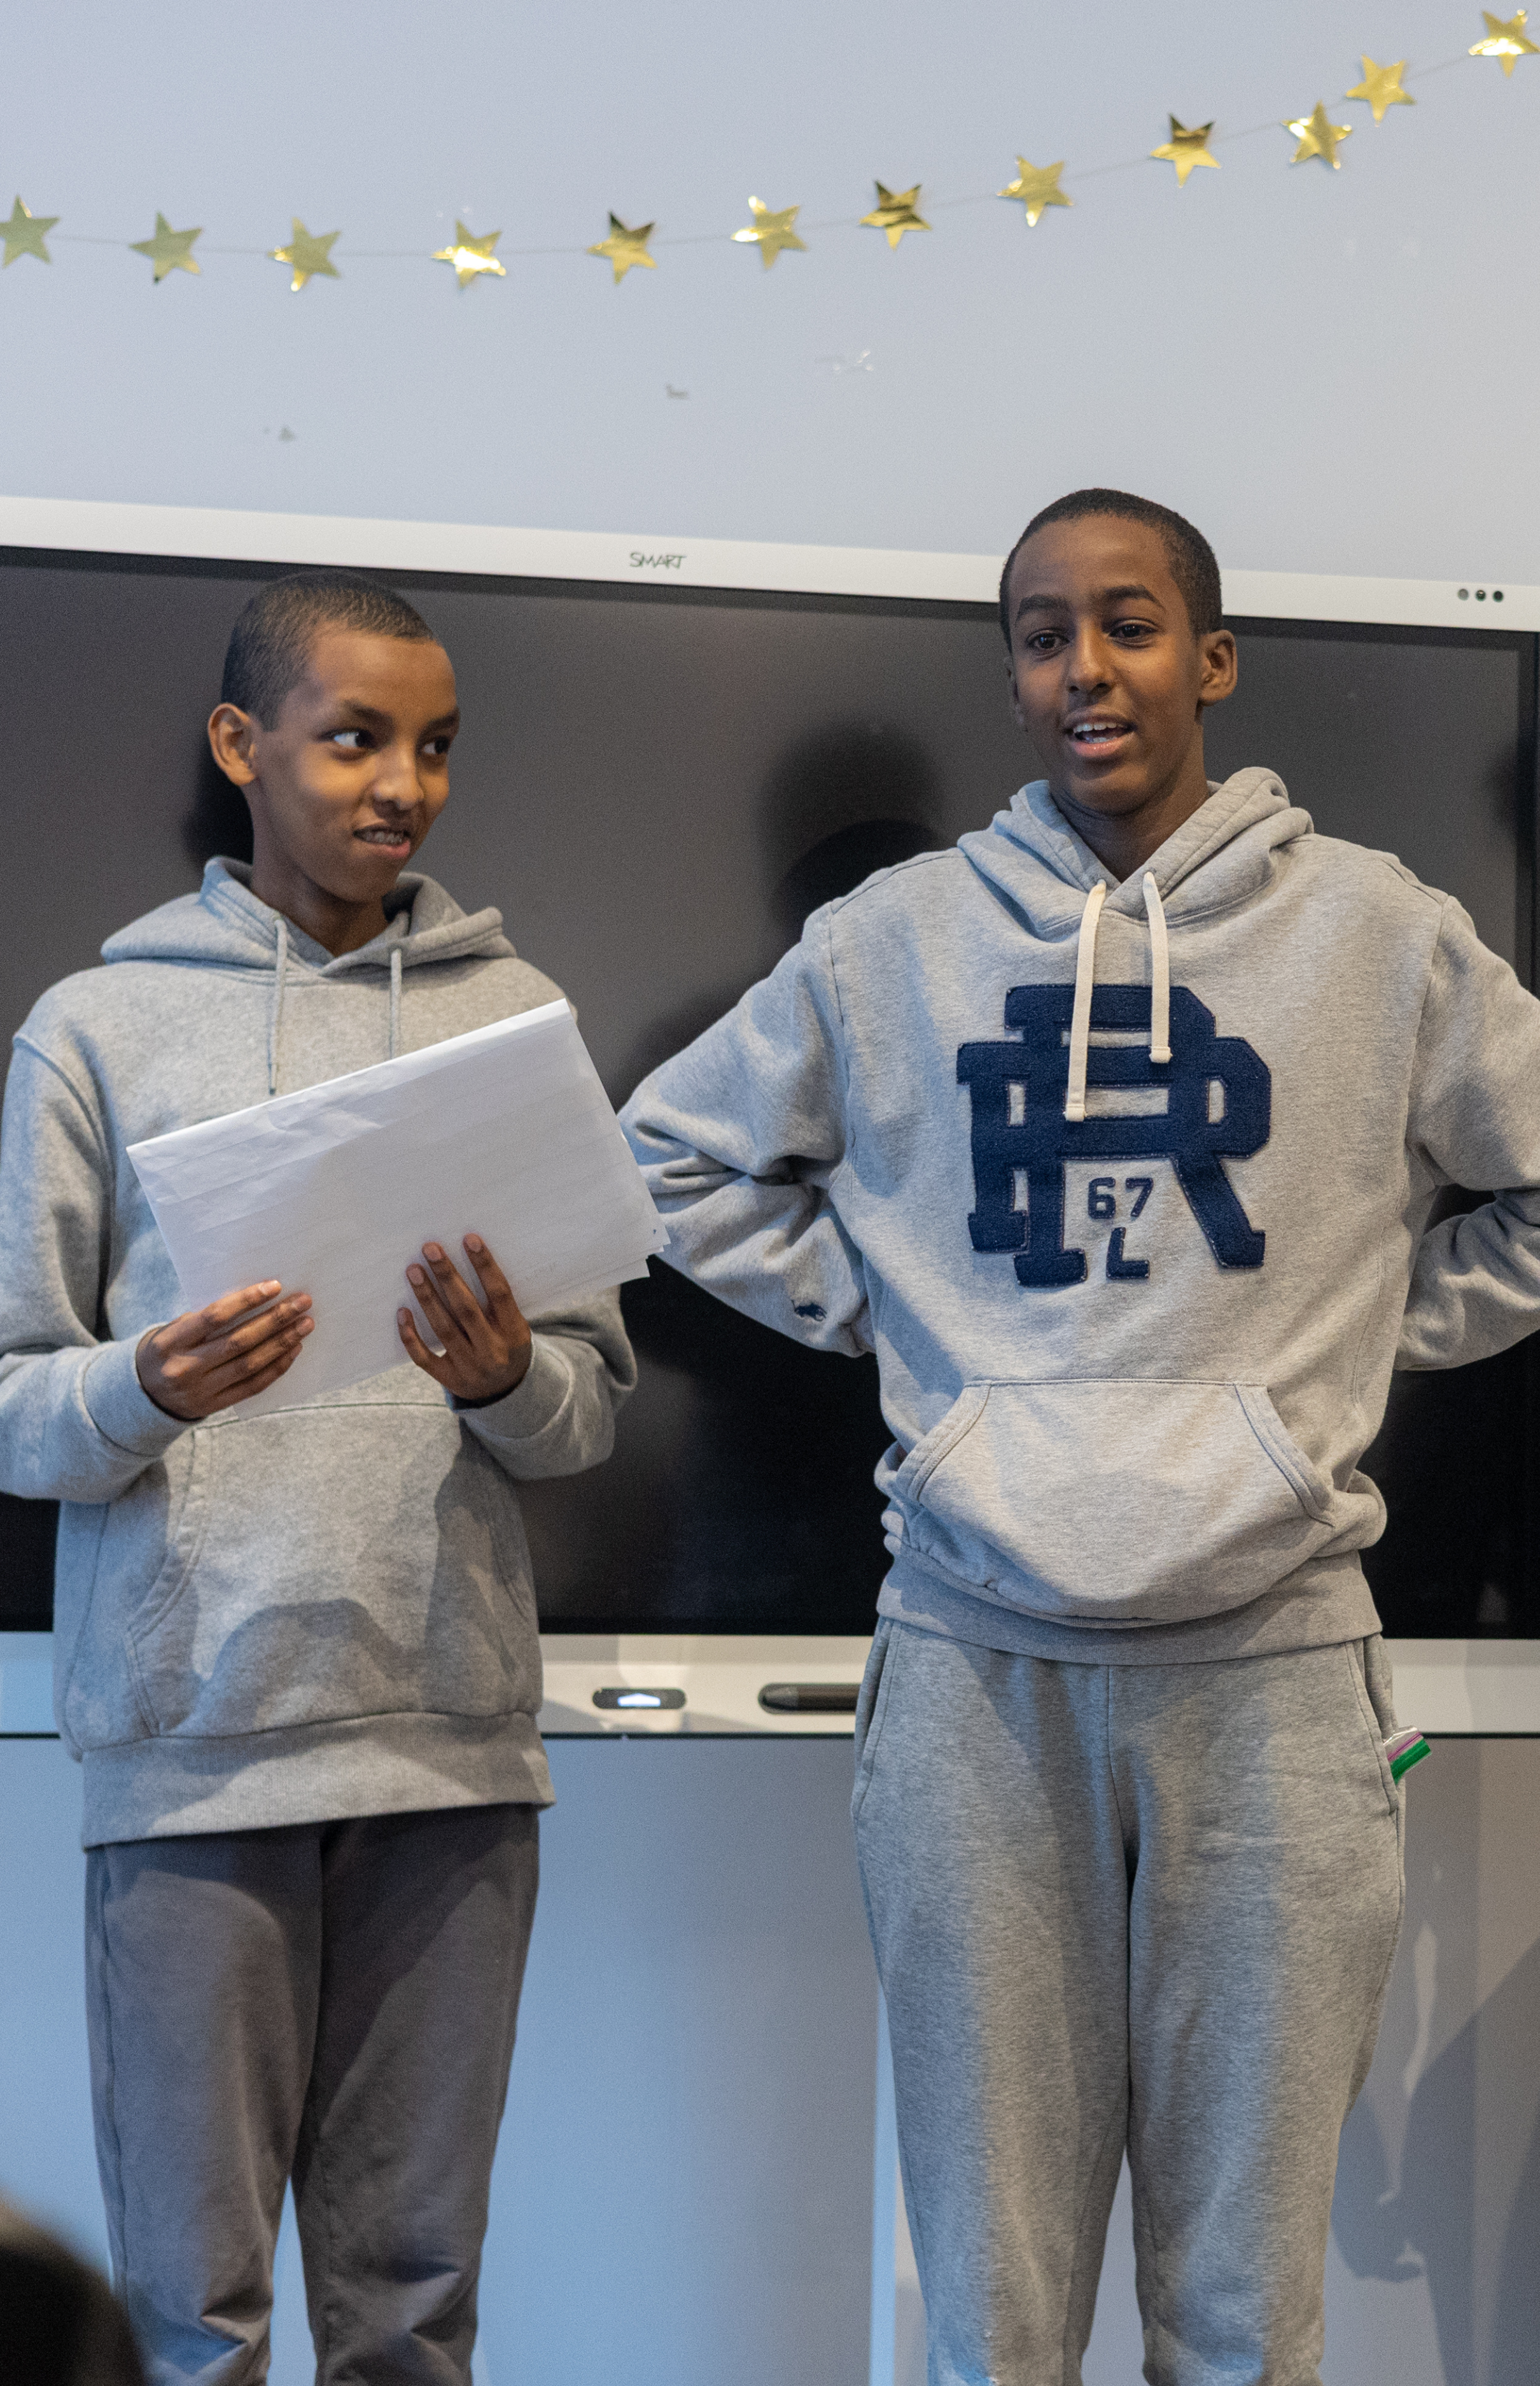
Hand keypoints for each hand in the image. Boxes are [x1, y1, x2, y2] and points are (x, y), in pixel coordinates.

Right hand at [136, 1282, 313, 1421]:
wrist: (143, 1395)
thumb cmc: (167, 1350)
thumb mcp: (171, 1330)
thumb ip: (204, 1319)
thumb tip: (254, 1298)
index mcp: (170, 1342)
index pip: (214, 1317)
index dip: (246, 1301)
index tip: (275, 1286)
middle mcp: (184, 1368)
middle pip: (238, 1341)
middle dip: (275, 1320)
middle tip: (302, 1302)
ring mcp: (200, 1391)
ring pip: (250, 1364)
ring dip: (282, 1342)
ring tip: (305, 1325)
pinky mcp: (214, 1406)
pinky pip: (252, 1386)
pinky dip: (276, 1367)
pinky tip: (293, 1350)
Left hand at [398, 1235, 532, 1403]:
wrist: (506, 1393)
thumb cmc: (508, 1345)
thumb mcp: (516, 1325)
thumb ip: (499, 1301)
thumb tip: (471, 1256)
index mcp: (515, 1333)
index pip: (500, 1293)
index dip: (485, 1265)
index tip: (469, 1239)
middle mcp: (492, 1351)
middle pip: (466, 1309)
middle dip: (447, 1276)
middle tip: (431, 1249)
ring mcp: (469, 1367)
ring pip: (443, 1329)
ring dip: (426, 1297)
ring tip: (414, 1270)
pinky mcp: (448, 1379)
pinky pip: (424, 1357)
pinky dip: (410, 1336)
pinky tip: (402, 1312)